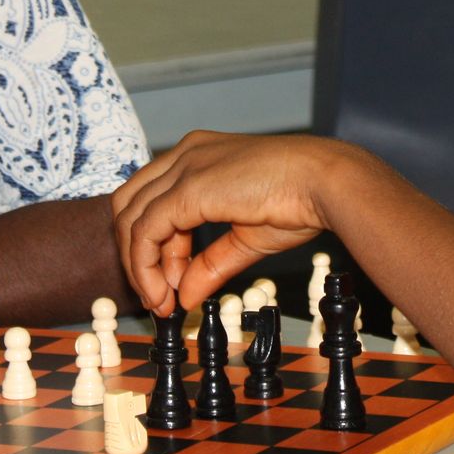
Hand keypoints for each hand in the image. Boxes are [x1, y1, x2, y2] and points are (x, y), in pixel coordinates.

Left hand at [111, 132, 369, 314]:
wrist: (324, 183)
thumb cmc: (298, 200)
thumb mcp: (244, 238)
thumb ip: (210, 264)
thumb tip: (187, 296)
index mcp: (197, 156)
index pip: (150, 200)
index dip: (151, 246)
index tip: (168, 283)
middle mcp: (184, 154)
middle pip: (129, 206)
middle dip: (136, 255)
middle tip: (156, 295)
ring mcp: (183, 167)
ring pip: (130, 218)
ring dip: (139, 266)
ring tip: (161, 300)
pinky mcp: (187, 188)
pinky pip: (146, 231)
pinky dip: (147, 265)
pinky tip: (166, 291)